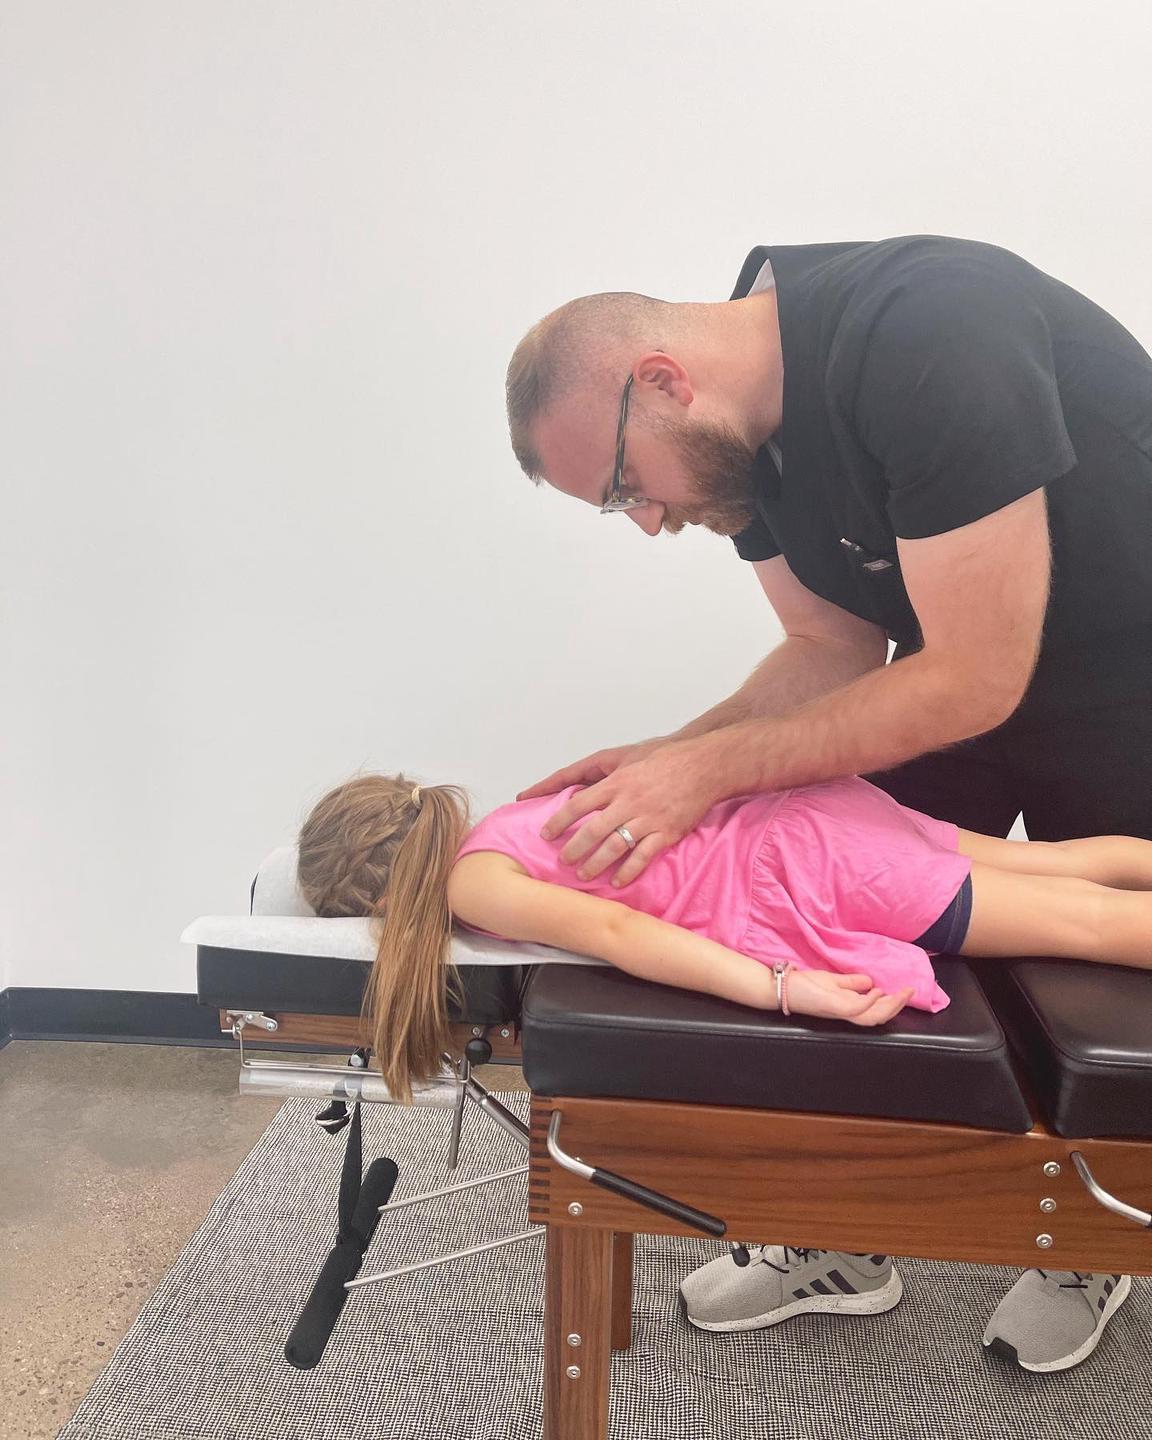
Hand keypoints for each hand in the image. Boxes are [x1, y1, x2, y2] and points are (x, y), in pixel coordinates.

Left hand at [539, 735, 724, 885]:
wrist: (703, 767)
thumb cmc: (665, 760)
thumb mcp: (630, 761)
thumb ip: (606, 778)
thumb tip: (582, 794)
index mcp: (617, 783)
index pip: (578, 804)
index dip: (559, 821)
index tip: (546, 833)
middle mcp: (629, 802)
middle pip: (593, 830)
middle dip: (574, 848)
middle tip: (562, 860)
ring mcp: (648, 819)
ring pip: (615, 846)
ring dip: (596, 863)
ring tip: (583, 874)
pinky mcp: (666, 832)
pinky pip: (642, 857)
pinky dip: (628, 871)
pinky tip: (617, 881)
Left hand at [785, 970, 914, 1026]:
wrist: (782, 987)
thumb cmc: (805, 985)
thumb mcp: (833, 981)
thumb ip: (851, 983)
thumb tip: (872, 982)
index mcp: (848, 1006)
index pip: (876, 1010)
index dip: (894, 1003)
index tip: (906, 991)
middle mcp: (846, 1012)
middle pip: (878, 1016)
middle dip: (897, 1005)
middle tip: (910, 991)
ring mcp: (839, 1010)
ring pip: (871, 1017)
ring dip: (889, 1006)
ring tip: (901, 993)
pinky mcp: (830, 1005)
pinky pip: (854, 1008)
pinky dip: (868, 1001)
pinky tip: (878, 990)